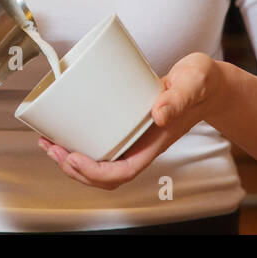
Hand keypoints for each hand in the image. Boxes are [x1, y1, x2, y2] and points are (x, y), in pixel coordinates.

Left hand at [38, 52, 226, 190]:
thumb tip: (159, 113)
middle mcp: (141, 145)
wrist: (206, 83)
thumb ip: (178, 97)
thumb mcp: (193, 84)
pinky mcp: (125, 125)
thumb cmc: (201, 84)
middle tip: (52, 148)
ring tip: (50, 145)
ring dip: (72, 160)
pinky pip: (101, 144)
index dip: (96, 173)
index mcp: (155, 142)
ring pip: (100, 163)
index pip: (124, 171)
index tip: (74, 158)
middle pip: (105, 175)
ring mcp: (133, 138)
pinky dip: (79, 143)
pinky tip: (64, 132)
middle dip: (75, 168)